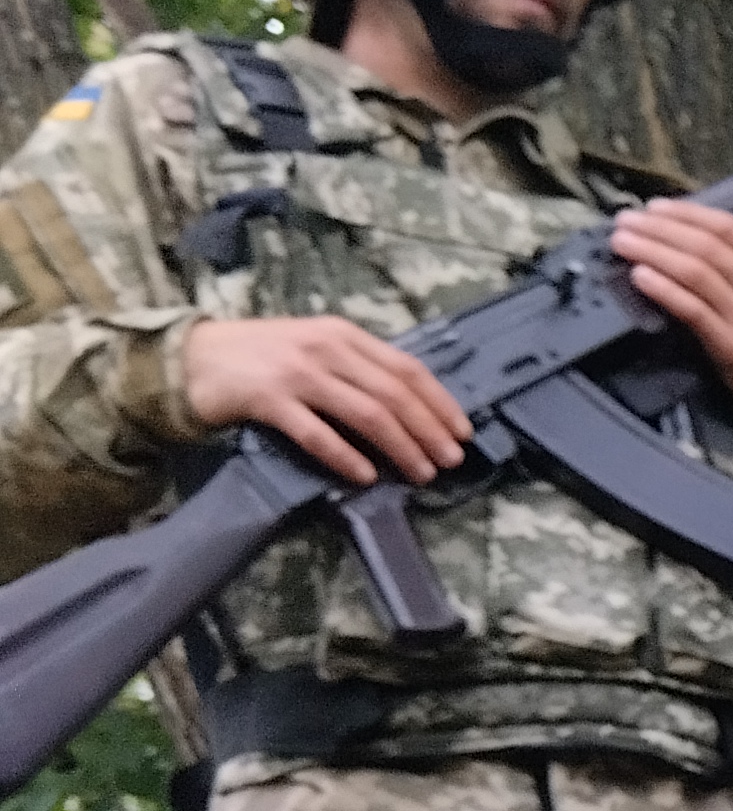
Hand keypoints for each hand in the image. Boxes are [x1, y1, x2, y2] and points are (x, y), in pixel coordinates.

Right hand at [180, 314, 471, 484]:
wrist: (192, 356)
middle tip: (449, 461)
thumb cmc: (262, 357)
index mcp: (343, 335)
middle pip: (394, 394)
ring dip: (401, 448)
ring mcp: (297, 373)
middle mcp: (326, 349)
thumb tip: (412, 409)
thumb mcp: (316, 349)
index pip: (407, 369)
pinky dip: (347, 457)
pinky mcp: (269, 400)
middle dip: (429, 431)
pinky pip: (317, 433)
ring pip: (366, 414)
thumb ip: (358, 370)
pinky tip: (366, 476)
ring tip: (420, 473)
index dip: (440, 403)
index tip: (463, 433)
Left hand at [609, 198, 732, 455]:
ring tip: (622, 243)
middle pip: (706, 245)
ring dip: (652, 251)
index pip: (729, 227)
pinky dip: (663, 288)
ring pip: (695, 271)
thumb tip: (688, 241)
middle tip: (625, 221)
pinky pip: (692, 309)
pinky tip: (640, 276)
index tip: (653, 207)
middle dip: (659, 228)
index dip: (686, 212)